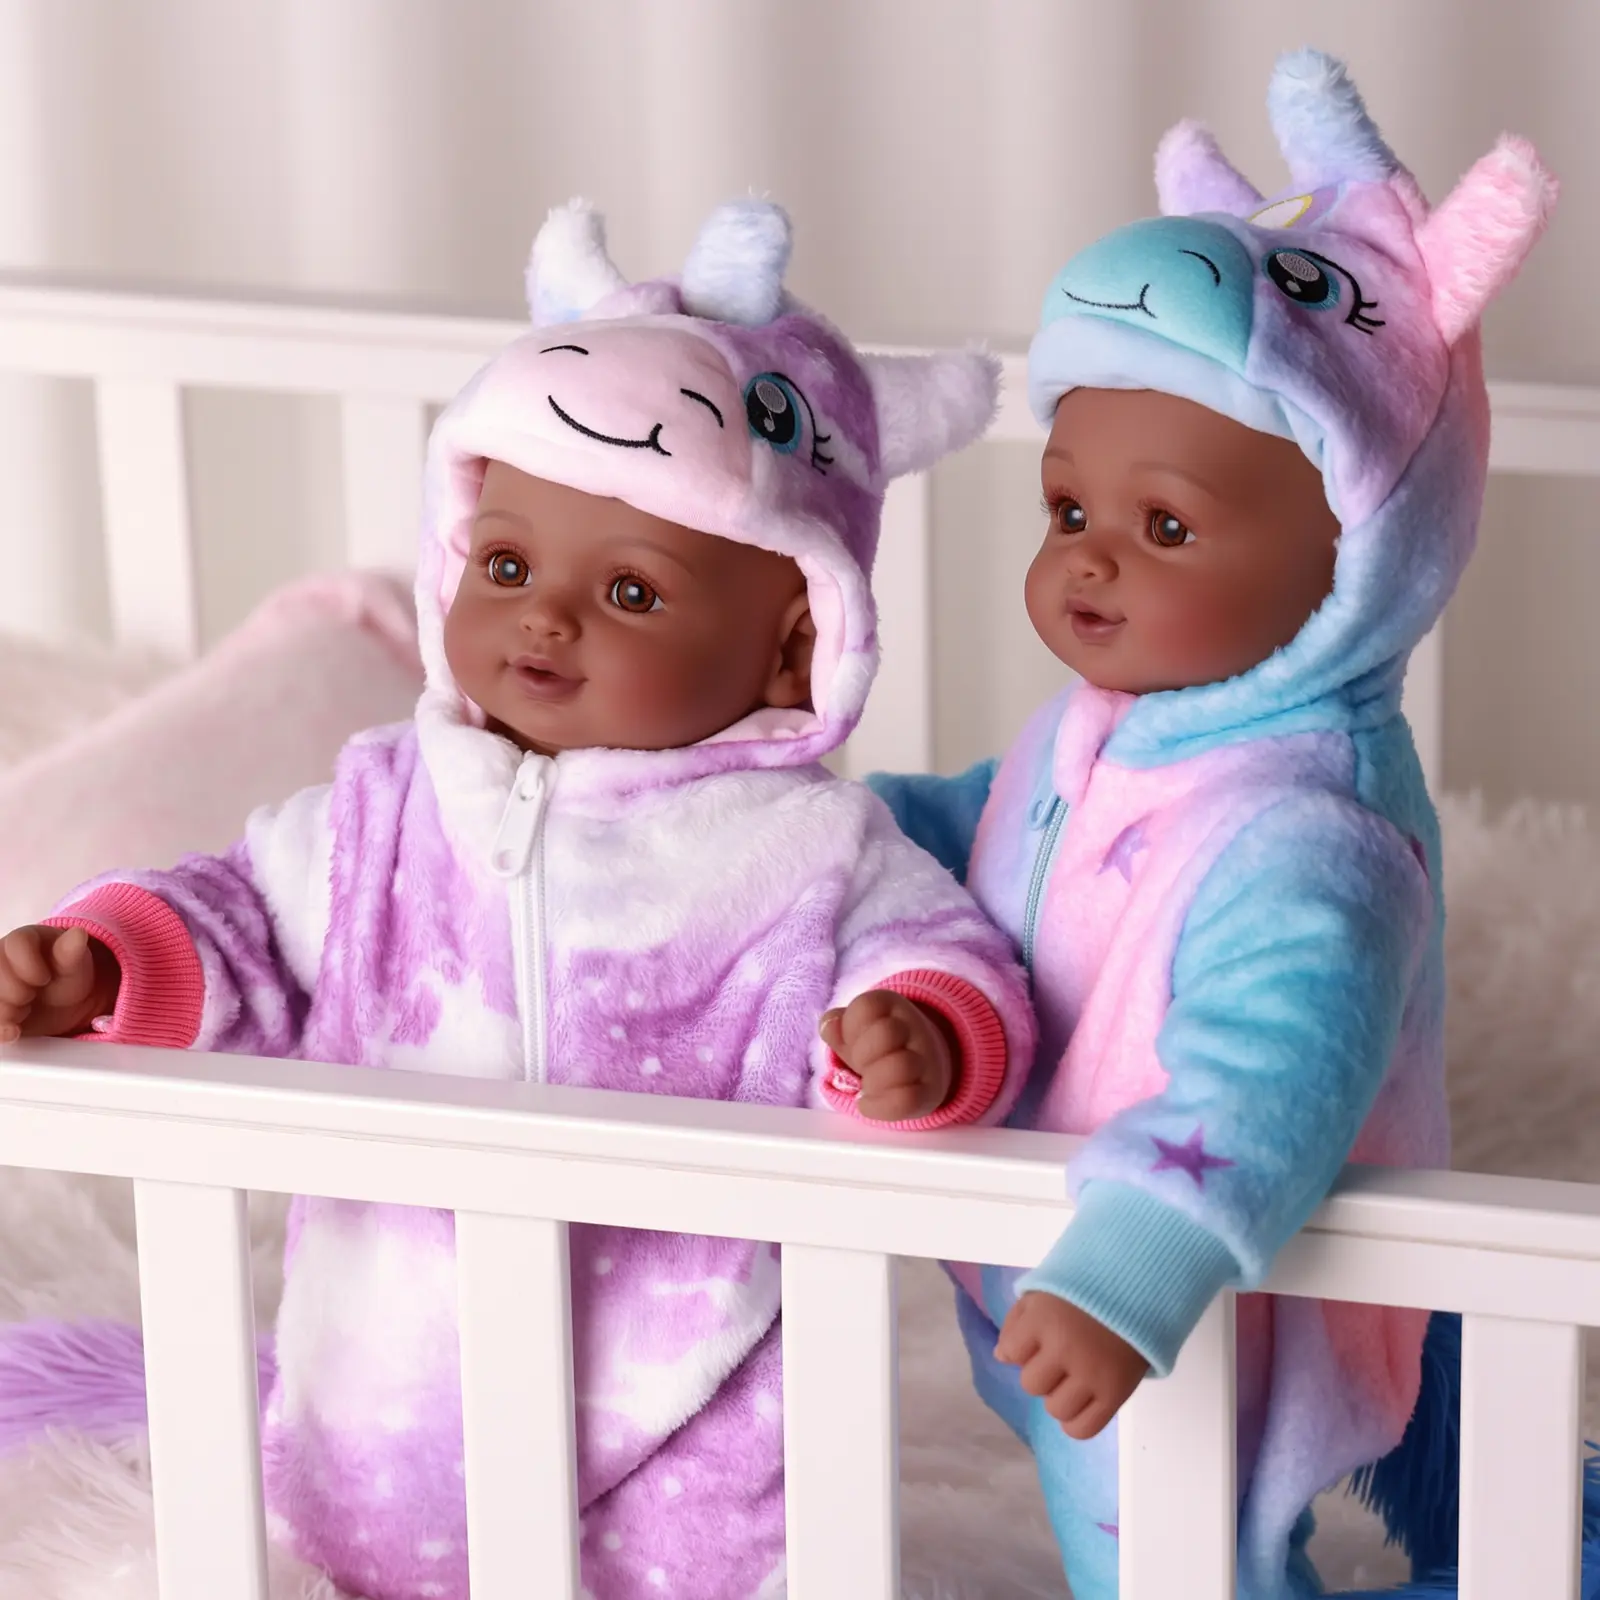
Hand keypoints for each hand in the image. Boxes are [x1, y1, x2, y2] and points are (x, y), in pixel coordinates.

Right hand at [0, 925, 120, 1044]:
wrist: (63, 1005)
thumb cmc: (66, 975)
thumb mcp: (74, 964)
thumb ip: (72, 951)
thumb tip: (79, 933)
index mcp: (22, 939)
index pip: (15, 943)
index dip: (29, 965)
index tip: (44, 979)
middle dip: (18, 992)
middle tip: (33, 995)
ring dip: (7, 1011)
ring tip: (25, 1010)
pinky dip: (0, 1028)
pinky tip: (13, 1031)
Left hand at [818, 990, 954, 1121]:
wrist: (920, 1071)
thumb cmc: (878, 1048)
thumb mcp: (854, 1031)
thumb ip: (836, 1028)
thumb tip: (828, 1025)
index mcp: (891, 1006)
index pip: (866, 1006)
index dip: (849, 1029)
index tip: (853, 1042)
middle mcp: (913, 1028)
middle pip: (885, 1033)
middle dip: (861, 1055)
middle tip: (861, 1066)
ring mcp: (925, 1059)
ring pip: (901, 1066)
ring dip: (873, 1081)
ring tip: (867, 1087)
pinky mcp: (928, 1091)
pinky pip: (907, 1099)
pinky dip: (878, 1106)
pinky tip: (867, 1104)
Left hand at [995, 1292, 1148, 1438]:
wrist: (1138, 1291)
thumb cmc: (1085, 1290)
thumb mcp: (1043, 1292)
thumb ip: (1016, 1322)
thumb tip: (1002, 1357)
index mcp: (1043, 1318)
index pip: (1011, 1352)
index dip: (1020, 1349)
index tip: (1037, 1338)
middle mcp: (1065, 1348)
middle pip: (1031, 1384)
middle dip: (1041, 1372)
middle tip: (1060, 1357)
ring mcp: (1091, 1374)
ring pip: (1055, 1409)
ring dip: (1059, 1396)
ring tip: (1074, 1377)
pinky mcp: (1115, 1394)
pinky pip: (1082, 1429)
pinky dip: (1076, 1421)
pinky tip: (1082, 1400)